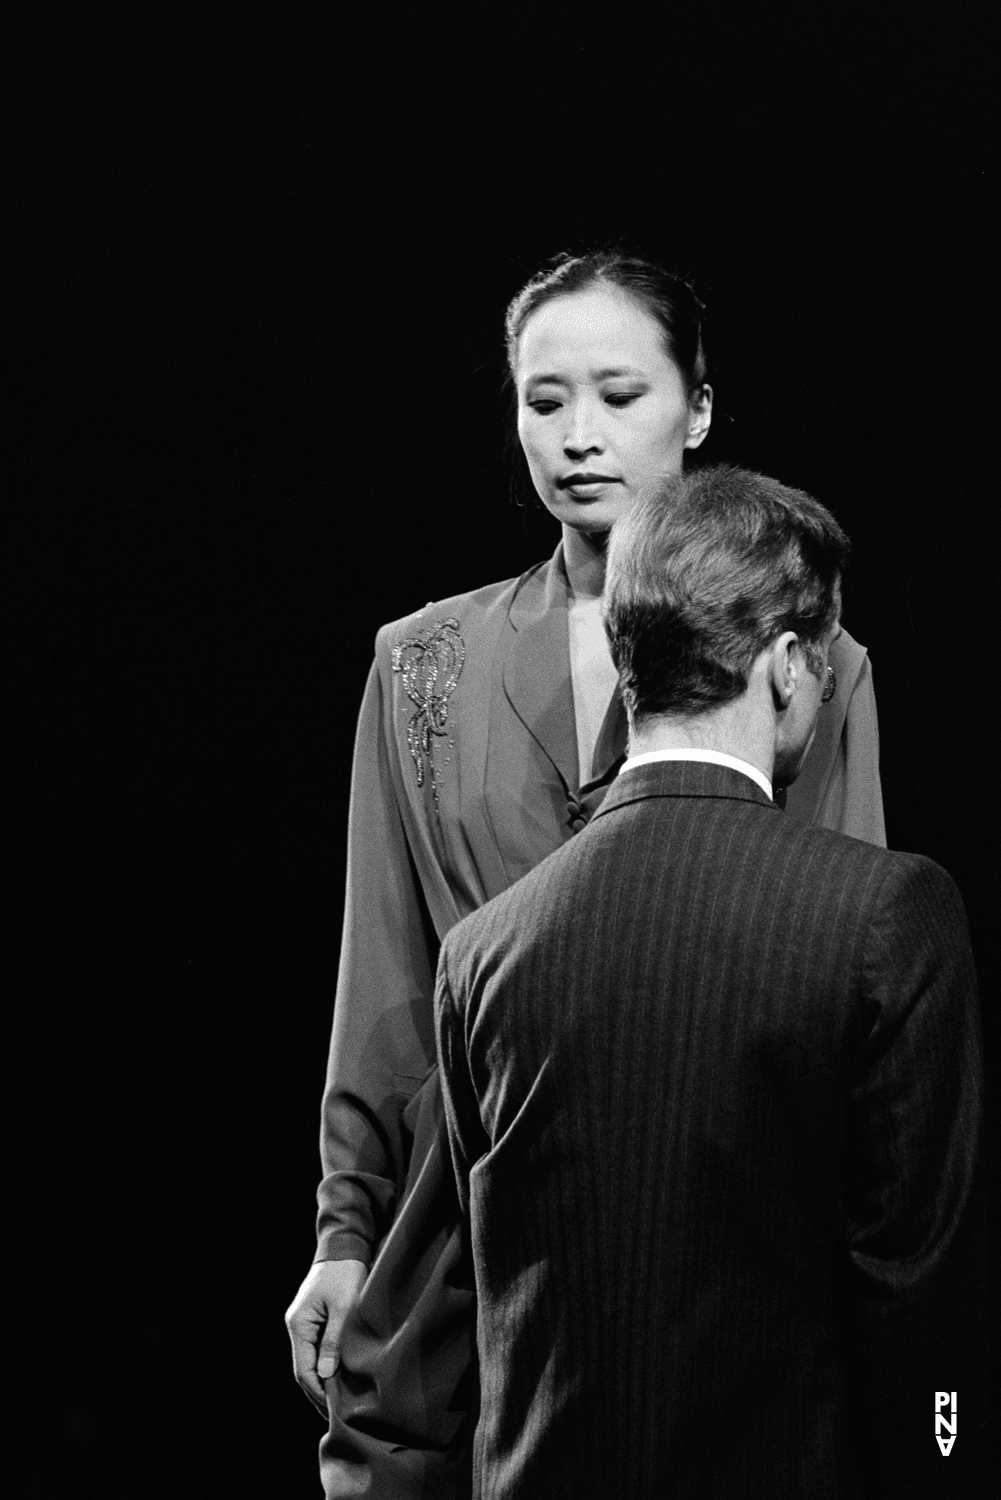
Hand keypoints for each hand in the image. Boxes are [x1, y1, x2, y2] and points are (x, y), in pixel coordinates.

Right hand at [284, 1258, 367, 1415]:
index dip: (317, 1392)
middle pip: (303, 1369)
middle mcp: (296, 1326)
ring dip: (321, 1381)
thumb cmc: (345, 1273)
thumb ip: (334, 1341)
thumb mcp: (344, 1307)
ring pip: (308, 1361)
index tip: (334, 1409)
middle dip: (317, 1392)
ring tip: (337, 1402)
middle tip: (336, 1414)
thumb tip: (327, 1375)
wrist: (344, 1246)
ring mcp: (303, 1323)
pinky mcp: (313, 1320)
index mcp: (299, 1324)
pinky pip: (315, 1350)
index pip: (303, 1369)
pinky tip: (337, 1378)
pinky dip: (324, 1367)